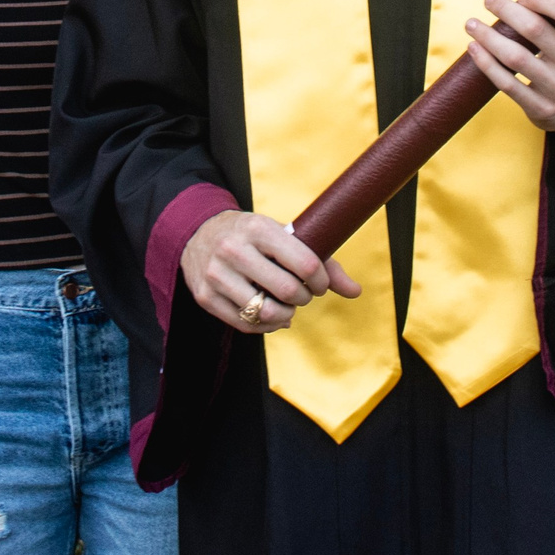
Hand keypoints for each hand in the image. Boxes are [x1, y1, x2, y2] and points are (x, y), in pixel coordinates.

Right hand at [180, 209, 363, 331]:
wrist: (199, 232)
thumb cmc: (253, 236)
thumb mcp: (284, 236)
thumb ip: (322, 262)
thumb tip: (355, 291)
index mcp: (259, 229)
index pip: (305, 264)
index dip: (321, 281)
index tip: (319, 284)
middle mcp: (234, 250)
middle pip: (287, 291)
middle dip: (303, 298)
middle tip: (301, 294)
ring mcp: (216, 274)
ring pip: (265, 312)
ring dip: (285, 315)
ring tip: (286, 306)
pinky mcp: (205, 296)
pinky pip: (245, 325)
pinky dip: (266, 326)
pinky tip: (271, 316)